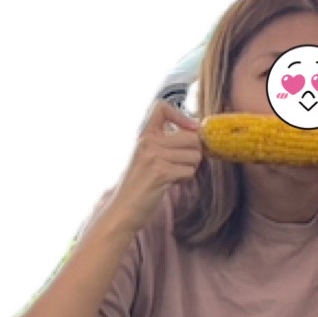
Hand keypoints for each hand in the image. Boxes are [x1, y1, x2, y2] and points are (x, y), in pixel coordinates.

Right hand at [107, 100, 202, 234]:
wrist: (123, 209)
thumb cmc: (137, 185)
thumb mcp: (145, 156)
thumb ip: (163, 143)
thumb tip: (195, 133)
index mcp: (143, 134)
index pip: (161, 107)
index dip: (182, 116)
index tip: (190, 129)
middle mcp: (147, 141)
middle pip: (191, 136)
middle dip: (194, 152)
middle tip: (182, 163)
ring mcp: (154, 156)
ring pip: (194, 155)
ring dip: (189, 167)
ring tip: (173, 174)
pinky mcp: (161, 173)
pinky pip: (189, 171)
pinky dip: (185, 179)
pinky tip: (171, 182)